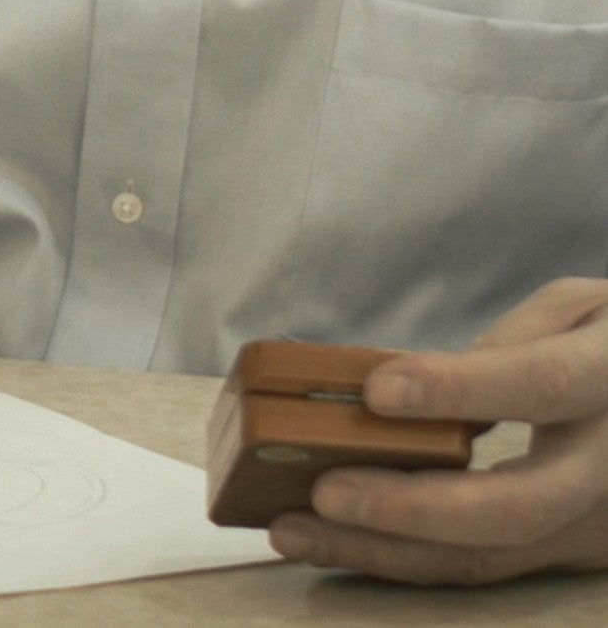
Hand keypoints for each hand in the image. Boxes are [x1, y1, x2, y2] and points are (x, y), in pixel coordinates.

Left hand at [268, 278, 607, 583]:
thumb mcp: (583, 307)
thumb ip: (515, 337)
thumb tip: (427, 379)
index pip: (537, 387)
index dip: (457, 390)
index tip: (377, 389)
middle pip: (512, 510)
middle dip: (409, 509)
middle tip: (322, 492)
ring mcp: (593, 526)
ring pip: (488, 558)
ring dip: (385, 551)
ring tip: (295, 530)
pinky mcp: (569, 555)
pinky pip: (481, 565)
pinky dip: (405, 557)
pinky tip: (337, 542)